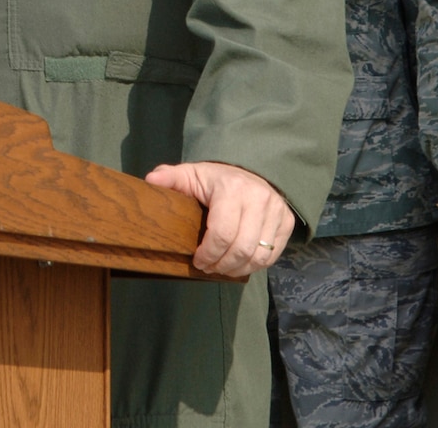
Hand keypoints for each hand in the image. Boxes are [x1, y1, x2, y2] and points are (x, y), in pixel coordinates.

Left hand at [144, 161, 292, 277]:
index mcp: (233, 188)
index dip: (208, 254)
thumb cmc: (217, 178)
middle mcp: (259, 199)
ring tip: (222, 268)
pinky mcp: (287, 222)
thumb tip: (150, 180)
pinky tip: (239, 263)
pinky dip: (255, 265)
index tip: (197, 260)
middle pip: (241, 249)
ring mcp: (277, 211)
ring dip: (237, 269)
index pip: (222, 233)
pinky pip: (272, 255)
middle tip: (208, 267)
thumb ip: (171, 178)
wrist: (252, 169)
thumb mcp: (192, 174)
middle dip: (221, 265)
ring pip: (258, 256)